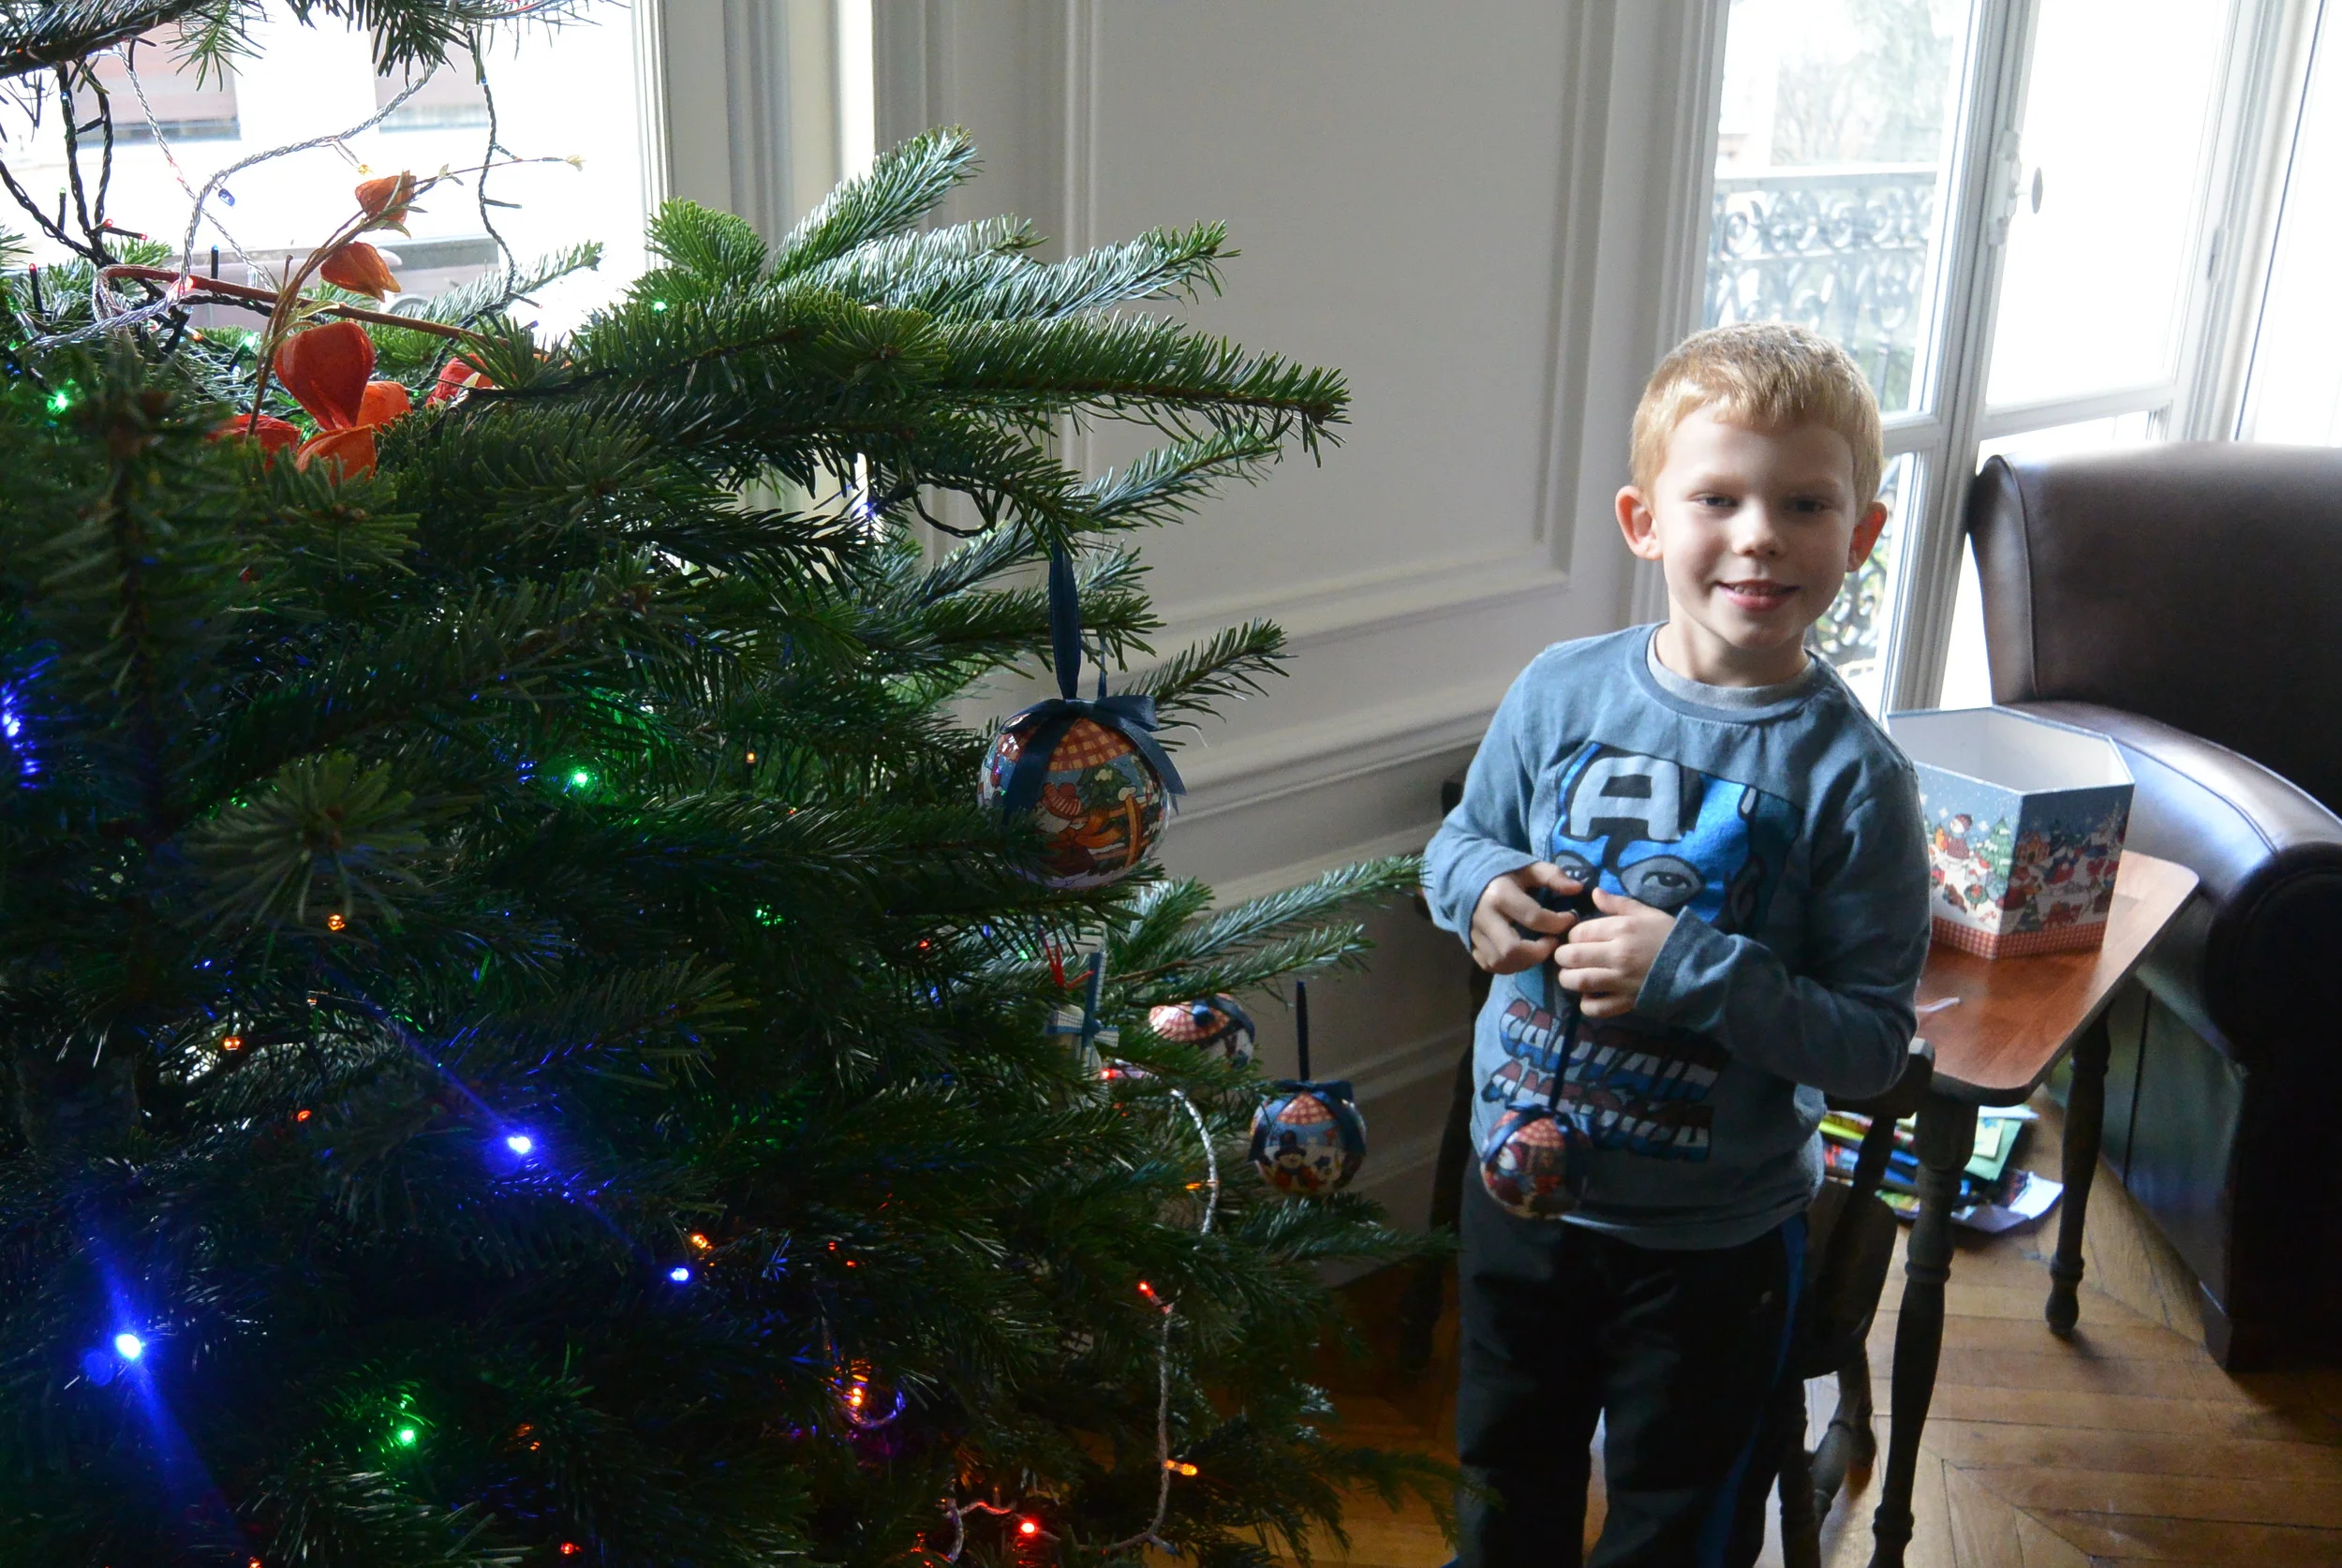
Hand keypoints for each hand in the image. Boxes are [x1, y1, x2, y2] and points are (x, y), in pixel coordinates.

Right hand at [1467, 863, 1584, 973]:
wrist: (1464, 877)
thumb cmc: (1504, 874)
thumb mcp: (1528, 868)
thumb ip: (1553, 876)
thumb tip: (1577, 889)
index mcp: (1499, 894)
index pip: (1534, 917)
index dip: (1558, 923)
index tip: (1570, 919)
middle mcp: (1484, 917)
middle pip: (1512, 949)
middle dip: (1539, 952)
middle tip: (1553, 942)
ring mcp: (1474, 934)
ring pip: (1501, 962)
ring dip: (1526, 962)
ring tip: (1539, 950)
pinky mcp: (1471, 946)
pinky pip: (1491, 966)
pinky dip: (1510, 966)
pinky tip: (1523, 955)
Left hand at [1554, 888, 1675, 1018]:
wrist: (1698, 966)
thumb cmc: (1670, 936)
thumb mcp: (1647, 913)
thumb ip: (1618, 904)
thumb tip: (1594, 893)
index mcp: (1621, 930)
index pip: (1578, 932)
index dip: (1573, 935)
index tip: (1579, 939)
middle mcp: (1617, 955)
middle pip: (1570, 956)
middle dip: (1562, 956)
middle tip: (1567, 957)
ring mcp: (1620, 981)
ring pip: (1577, 981)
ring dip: (1568, 979)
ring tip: (1572, 976)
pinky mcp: (1626, 1002)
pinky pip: (1595, 1007)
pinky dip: (1586, 1004)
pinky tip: (1589, 996)